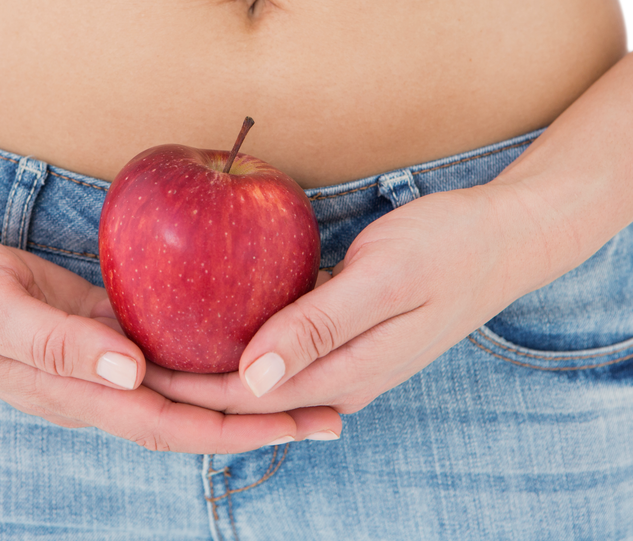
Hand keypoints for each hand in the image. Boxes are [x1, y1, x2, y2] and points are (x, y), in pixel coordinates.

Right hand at [0, 219, 342, 452]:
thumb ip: (58, 342)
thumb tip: (133, 372)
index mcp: (75, 392)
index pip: (170, 422)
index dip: (236, 427)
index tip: (299, 421)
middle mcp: (99, 386)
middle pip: (194, 415)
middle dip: (264, 419)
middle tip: (336, 409)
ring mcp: (102, 360)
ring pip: (186, 386)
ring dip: (247, 390)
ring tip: (312, 380)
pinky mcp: (103, 328)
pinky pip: (167, 346)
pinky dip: (211, 350)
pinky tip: (249, 334)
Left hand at [141, 183, 564, 415]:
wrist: (508, 238)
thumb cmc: (450, 248)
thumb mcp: (384, 278)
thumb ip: (318, 326)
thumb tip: (250, 375)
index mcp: (345, 373)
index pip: (242, 394)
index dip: (182, 382)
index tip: (127, 362)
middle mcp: (340, 376)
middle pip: (245, 391)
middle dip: (185, 377)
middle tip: (124, 349)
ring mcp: (346, 357)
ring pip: (261, 368)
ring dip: (211, 356)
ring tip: (153, 333)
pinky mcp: (347, 331)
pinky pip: (283, 340)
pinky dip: (244, 330)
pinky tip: (213, 309)